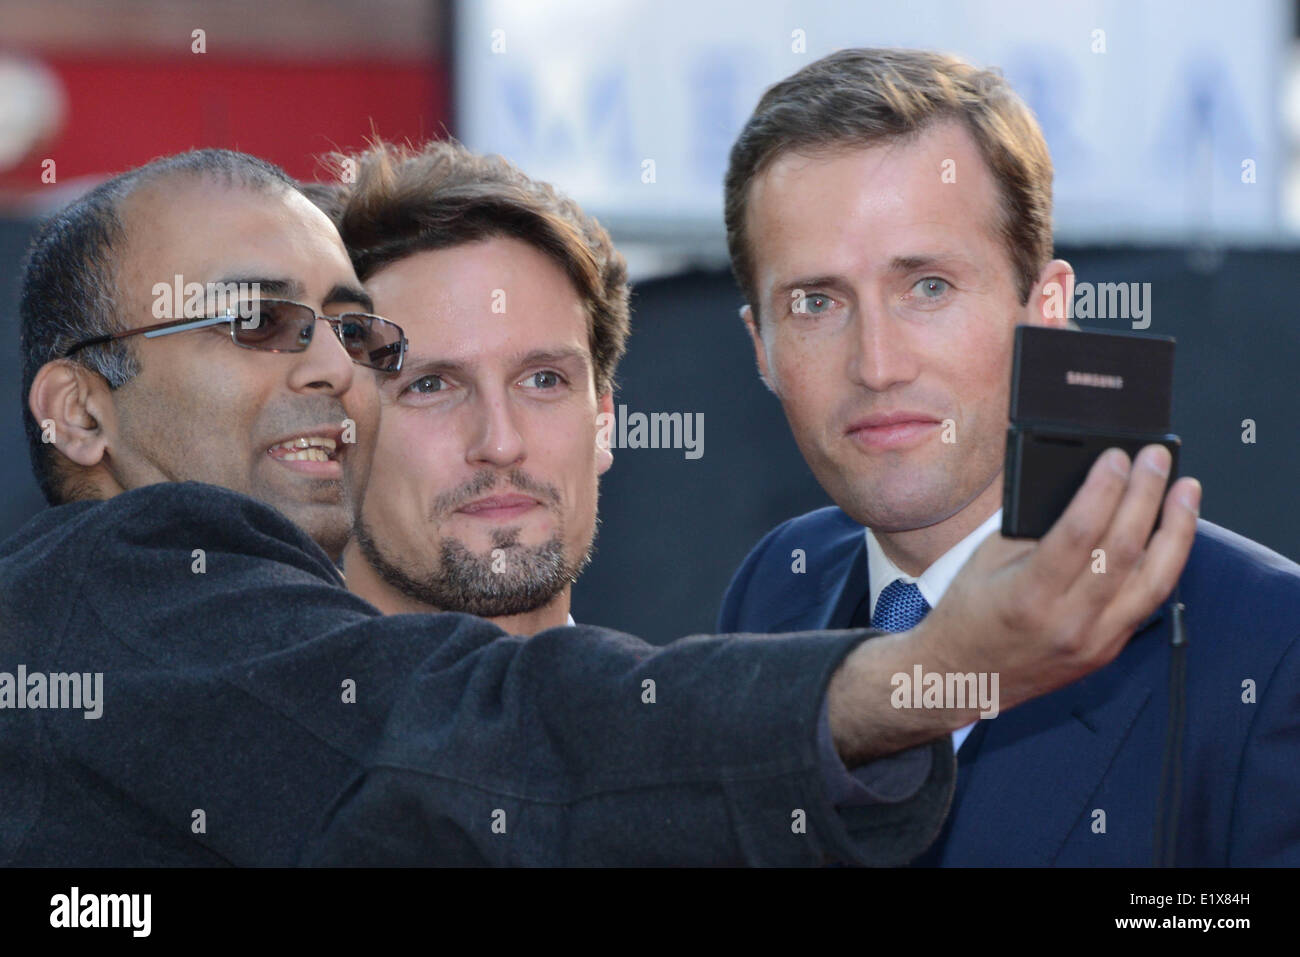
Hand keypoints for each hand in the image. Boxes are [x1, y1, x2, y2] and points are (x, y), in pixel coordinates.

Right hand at [918, 444, 1199, 713]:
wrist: (963, 677)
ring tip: (1186, 491)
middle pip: (1123, 550)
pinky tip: (1169, 532)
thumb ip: (1031, 527)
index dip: (1104, 489)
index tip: (1117, 457)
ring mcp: (1094, 642)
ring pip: (1154, 580)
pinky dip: (1164, 561)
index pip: (1080, 533)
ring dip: (1176, 529)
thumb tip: (1082, 485)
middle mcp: (1067, 624)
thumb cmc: (967, 614)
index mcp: (1028, 596)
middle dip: (1145, 495)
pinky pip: (1148, 601)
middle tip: (1156, 459)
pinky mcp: (1108, 651)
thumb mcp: (984, 561)